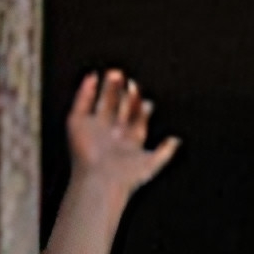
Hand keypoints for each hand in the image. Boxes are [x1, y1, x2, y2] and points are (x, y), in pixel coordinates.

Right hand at [62, 68, 179, 194]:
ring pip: (101, 101)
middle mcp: (111, 131)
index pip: (136, 116)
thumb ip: (165, 152)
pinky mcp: (76, 123)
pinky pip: (81, 102)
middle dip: (124, 93)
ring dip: (107, 87)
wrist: (100, 180)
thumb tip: (177, 139)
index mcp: (128, 138)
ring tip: (115, 73)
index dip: (140, 106)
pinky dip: (85, 90)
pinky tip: (92, 77)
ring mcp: (93, 126)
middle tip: (130, 80)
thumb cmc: (126, 176)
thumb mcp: (151, 163)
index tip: (145, 101)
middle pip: (119, 106)